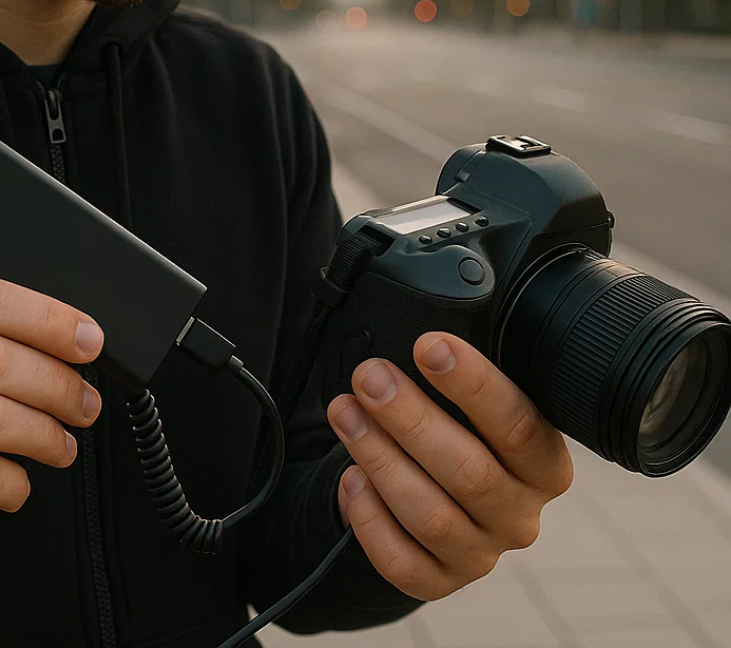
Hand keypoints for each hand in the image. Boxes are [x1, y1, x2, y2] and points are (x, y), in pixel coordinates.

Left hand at [326, 332, 572, 601]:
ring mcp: (481, 553)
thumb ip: (459, 365)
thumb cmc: (454, 426)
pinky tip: (349, 477)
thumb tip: (428, 308)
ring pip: (431, 516)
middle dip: (410, 417)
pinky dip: (370, 519)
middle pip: (470, 472)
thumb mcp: (470, 395)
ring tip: (344, 412)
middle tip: (368, 375)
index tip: (426, 344)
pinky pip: (403, 563)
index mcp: (544, 461)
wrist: (432, 490)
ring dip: (380, 457)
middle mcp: (521, 513)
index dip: (473, 384)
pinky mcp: (439, 580)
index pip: (520, 423)